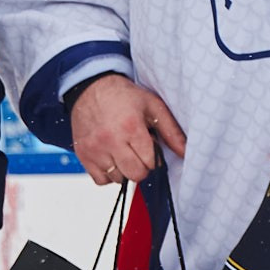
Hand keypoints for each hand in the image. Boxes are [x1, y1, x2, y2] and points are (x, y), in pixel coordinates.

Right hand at [69, 74, 186, 186]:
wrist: (90, 88)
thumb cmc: (124, 97)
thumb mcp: (152, 107)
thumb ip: (171, 132)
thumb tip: (186, 153)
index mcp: (130, 127)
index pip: (150, 163)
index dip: (153, 156)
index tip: (148, 144)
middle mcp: (110, 140)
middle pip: (135, 174)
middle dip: (141, 166)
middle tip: (136, 151)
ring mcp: (94, 149)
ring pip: (118, 179)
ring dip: (124, 170)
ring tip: (122, 151)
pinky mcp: (83, 155)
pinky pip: (101, 180)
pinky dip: (108, 174)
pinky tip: (110, 157)